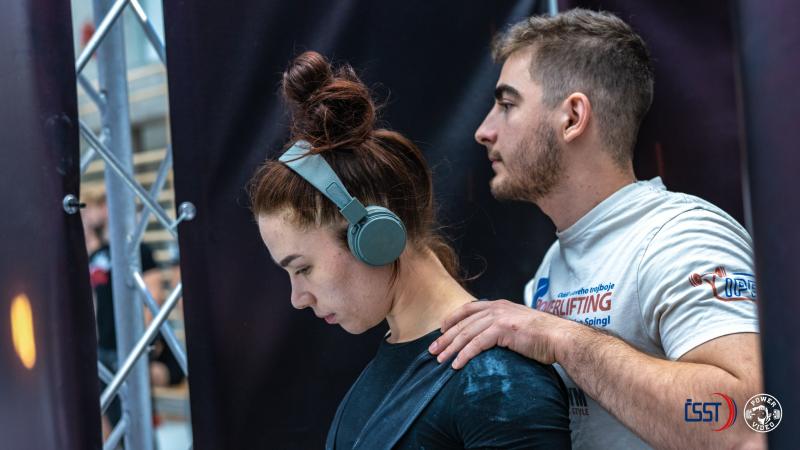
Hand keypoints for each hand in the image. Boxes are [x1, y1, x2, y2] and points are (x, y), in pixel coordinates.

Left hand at [428, 299, 571, 368]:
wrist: (560, 337)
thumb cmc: (544, 336)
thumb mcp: (519, 324)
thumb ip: (503, 326)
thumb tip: (491, 337)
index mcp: (500, 305)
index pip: (469, 308)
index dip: (452, 318)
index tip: (441, 329)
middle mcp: (497, 308)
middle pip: (463, 323)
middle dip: (445, 337)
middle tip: (432, 350)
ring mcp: (500, 317)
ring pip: (466, 333)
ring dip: (451, 348)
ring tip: (440, 360)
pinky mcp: (503, 330)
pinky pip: (477, 344)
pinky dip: (464, 355)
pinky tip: (456, 365)